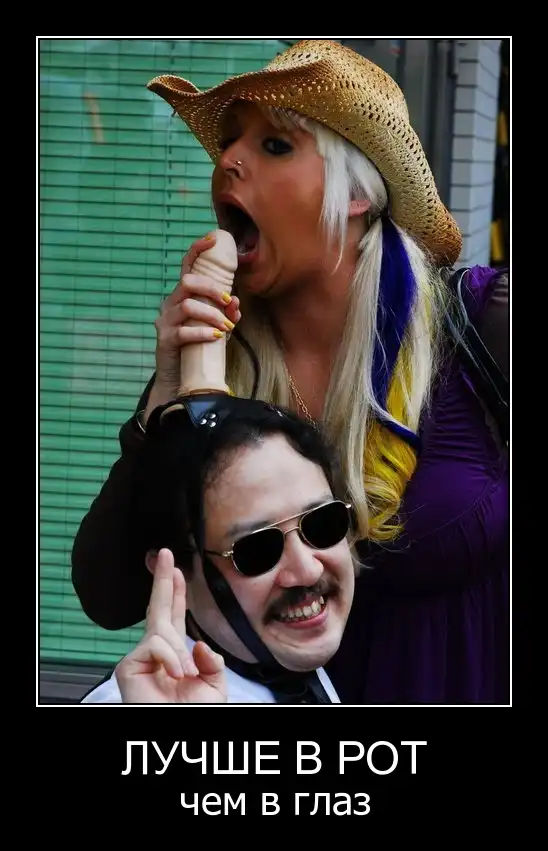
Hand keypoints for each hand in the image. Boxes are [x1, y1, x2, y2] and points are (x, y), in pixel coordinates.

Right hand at [115, 548, 226, 703]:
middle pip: (160, 608)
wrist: (179, 731)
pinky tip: (176, 676)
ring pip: (164, 633)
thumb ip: (212, 661)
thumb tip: (197, 643)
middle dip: (163, 580)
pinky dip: (170, 658)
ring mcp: (141, 659)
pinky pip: (155, 646)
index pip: (176, 617)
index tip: (176, 568)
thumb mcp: (215, 687)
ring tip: (186, 677)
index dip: (176, 591)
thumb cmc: (194, 715)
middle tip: (166, 554)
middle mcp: (157, 652)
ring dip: (180, 654)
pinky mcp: (128, 667)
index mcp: (178, 654)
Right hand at [153, 234, 241, 391]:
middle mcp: (171, 304)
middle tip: (226, 302)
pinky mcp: (165, 340)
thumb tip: (236, 301)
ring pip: (187, 306)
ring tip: (225, 328)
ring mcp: (165, 321)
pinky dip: (202, 333)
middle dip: (211, 289)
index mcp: (182, 296)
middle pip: (187, 281)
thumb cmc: (198, 349)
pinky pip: (183, 331)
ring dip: (211, 315)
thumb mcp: (216, 329)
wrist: (179, 379)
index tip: (212, 239)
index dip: (197, 250)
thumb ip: (226, 314)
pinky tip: (216, 338)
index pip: (186, 266)